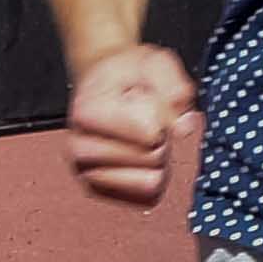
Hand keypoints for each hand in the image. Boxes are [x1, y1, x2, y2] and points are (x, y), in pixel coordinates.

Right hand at [64, 42, 198, 212]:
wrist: (105, 86)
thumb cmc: (131, 75)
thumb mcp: (155, 63)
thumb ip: (173, 87)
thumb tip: (184, 127)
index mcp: (86, 113)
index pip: (150, 131)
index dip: (160, 112)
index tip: (143, 97)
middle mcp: (78, 149)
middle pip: (153, 157)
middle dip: (161, 136)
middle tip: (144, 117)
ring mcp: (86, 175)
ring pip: (151, 182)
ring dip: (158, 159)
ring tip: (141, 137)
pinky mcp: (101, 192)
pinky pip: (147, 198)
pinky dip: (153, 177)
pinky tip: (140, 155)